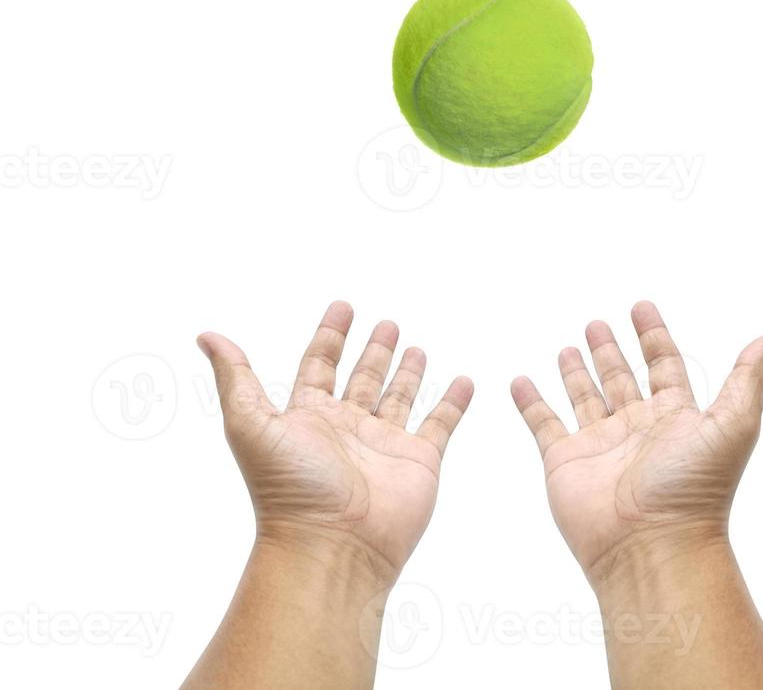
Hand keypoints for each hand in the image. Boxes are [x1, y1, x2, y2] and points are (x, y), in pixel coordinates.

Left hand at [198, 301, 473, 585]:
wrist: (333, 548)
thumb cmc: (289, 490)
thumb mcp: (251, 425)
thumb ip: (235, 378)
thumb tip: (207, 337)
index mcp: (309, 417)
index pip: (320, 365)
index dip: (330, 337)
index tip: (343, 308)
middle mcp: (347, 428)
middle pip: (362, 378)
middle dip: (373, 351)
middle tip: (386, 323)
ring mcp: (385, 445)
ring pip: (400, 398)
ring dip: (408, 372)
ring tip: (416, 347)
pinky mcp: (419, 461)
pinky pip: (440, 424)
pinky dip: (453, 403)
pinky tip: (462, 382)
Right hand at [511, 301, 762, 589]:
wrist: (651, 548)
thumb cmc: (695, 489)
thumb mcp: (733, 425)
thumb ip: (748, 378)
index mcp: (674, 418)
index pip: (663, 366)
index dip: (653, 337)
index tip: (641, 308)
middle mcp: (636, 429)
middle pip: (621, 379)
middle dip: (609, 351)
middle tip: (597, 323)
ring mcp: (598, 445)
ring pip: (584, 398)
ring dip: (576, 372)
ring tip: (568, 347)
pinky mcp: (564, 461)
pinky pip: (542, 423)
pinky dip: (530, 402)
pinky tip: (520, 382)